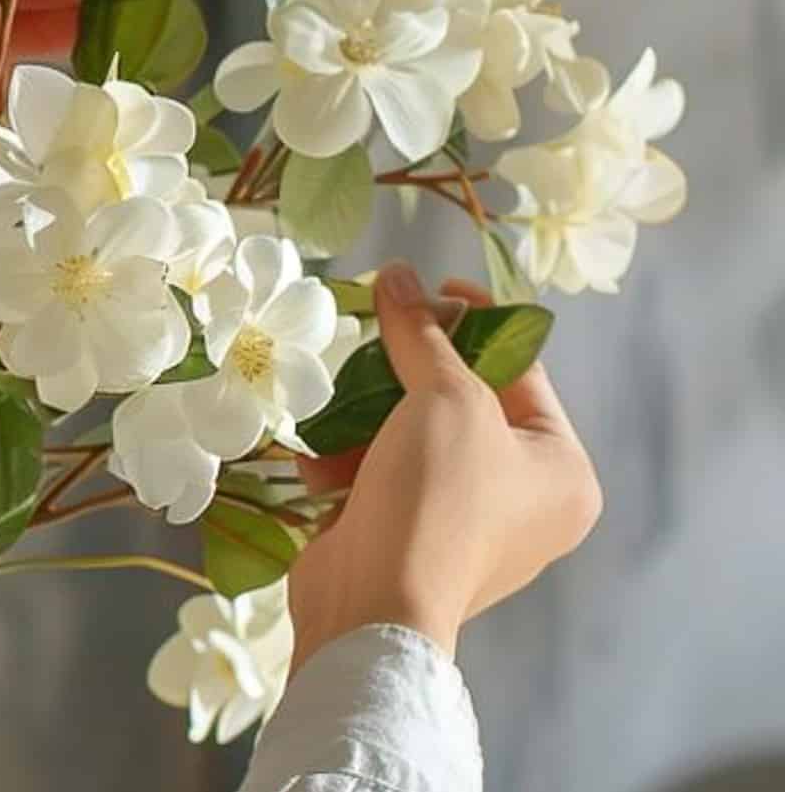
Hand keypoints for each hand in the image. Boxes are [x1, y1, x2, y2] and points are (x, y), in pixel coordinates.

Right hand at [287, 261, 602, 671]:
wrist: (372, 608)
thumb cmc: (438, 497)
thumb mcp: (443, 397)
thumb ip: (420, 332)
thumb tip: (397, 273)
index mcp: (562, 470)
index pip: (523, 369)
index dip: (476, 319)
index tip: (430, 289)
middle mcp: (526, 502)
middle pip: (464, 399)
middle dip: (408, 369)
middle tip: (376, 333)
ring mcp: (468, 525)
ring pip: (417, 435)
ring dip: (369, 415)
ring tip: (337, 399)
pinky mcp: (412, 539)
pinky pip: (387, 474)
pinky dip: (352, 460)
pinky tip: (318, 458)